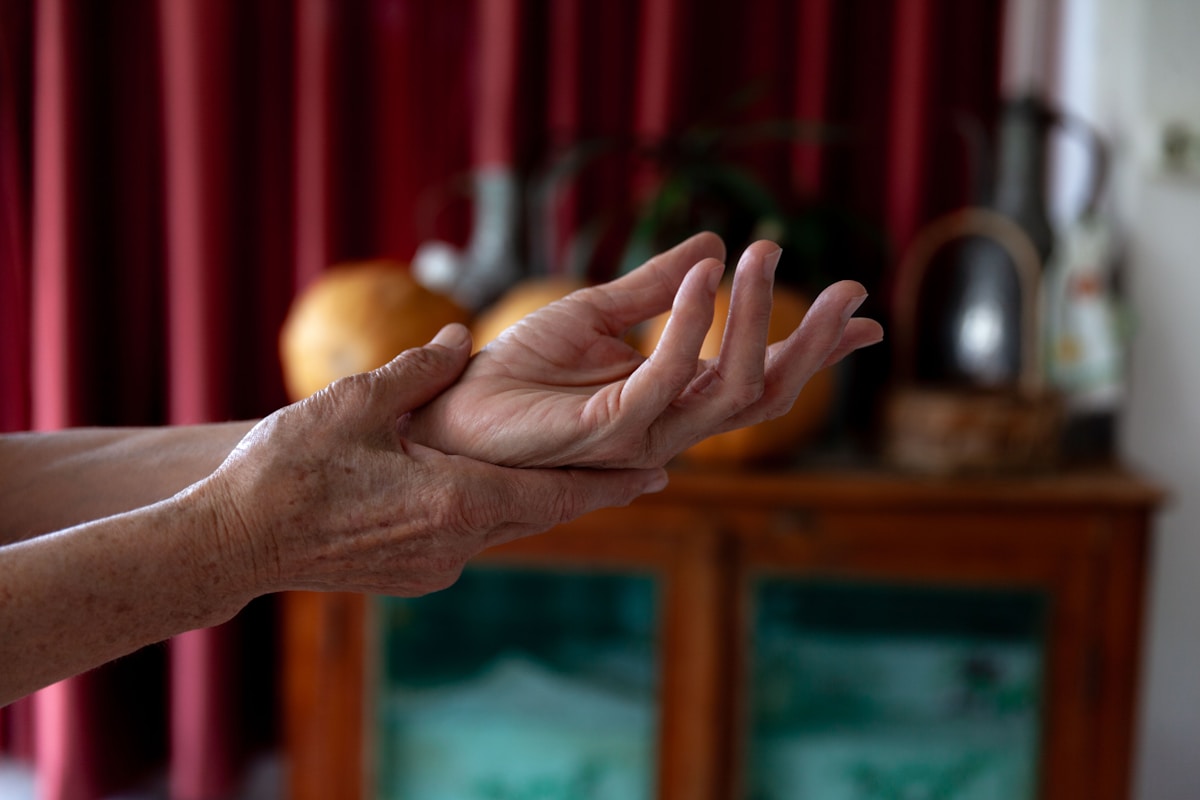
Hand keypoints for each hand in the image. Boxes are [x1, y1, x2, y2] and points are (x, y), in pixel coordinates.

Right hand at [193, 330, 666, 596]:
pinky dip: (495, 512)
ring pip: (507, 526)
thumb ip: (419, 370)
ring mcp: (433, 567)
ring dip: (541, 499)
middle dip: (591, 489)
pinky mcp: (410, 577)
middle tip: (645, 470)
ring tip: (579, 475)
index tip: (660, 472)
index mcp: (457, 498)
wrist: (233, 541)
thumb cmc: (290, 469)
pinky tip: (492, 491)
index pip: (558, 491)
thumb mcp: (357, 402)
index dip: (612, 480)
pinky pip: (471, 539)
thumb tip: (457, 339)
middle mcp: (457, 542)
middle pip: (543, 512)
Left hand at [406, 233, 883, 468]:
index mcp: (674, 399)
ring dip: (757, 320)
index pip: (762, 379)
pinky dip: (688, 326)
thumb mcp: (594, 313)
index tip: (864, 312)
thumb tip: (712, 246)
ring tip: (764, 255)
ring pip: (731, 391)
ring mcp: (644, 436)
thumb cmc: (517, 370)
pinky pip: (666, 380)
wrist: (453, 409)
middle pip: (766, 395)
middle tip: (851, 291)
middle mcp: (671, 425)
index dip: (817, 350)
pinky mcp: (609, 431)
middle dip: (814, 345)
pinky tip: (700, 278)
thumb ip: (652, 287)